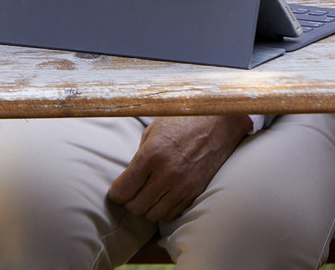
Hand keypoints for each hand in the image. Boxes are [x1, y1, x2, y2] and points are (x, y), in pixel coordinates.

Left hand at [107, 115, 250, 222]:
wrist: (219, 122)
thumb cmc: (184, 121)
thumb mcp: (154, 130)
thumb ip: (139, 155)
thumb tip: (128, 178)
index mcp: (152, 154)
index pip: (122, 190)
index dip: (116, 192)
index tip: (118, 189)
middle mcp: (166, 173)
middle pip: (135, 207)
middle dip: (130, 201)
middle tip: (133, 191)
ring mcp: (182, 186)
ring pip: (152, 215)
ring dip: (147, 206)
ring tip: (149, 193)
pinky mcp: (194, 192)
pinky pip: (171, 214)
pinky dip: (163, 208)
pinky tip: (164, 194)